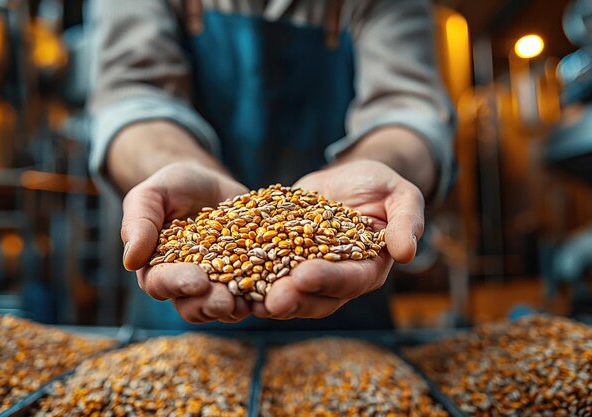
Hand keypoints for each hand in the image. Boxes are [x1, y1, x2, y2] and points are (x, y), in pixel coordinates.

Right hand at [121, 162, 251, 323]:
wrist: (207, 183)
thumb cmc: (171, 188)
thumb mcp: (150, 196)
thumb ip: (139, 224)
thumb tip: (130, 261)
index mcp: (158, 269)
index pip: (162, 283)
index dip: (178, 284)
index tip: (196, 280)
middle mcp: (187, 284)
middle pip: (194, 305)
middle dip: (211, 304)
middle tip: (226, 301)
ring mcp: (219, 283)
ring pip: (226, 306)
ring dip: (239, 306)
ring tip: (253, 302)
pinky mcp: (247, 275)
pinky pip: (256, 291)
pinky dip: (266, 293)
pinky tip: (278, 289)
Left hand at [253, 160, 424, 319]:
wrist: (347, 178)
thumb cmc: (380, 185)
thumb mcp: (401, 194)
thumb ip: (407, 220)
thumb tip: (407, 253)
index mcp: (368, 268)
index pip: (351, 280)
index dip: (329, 279)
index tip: (305, 275)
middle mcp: (336, 278)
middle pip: (316, 297)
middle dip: (293, 299)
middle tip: (270, 299)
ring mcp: (307, 270)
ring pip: (288, 293)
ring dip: (266, 297)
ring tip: (246, 296)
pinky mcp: (282, 258)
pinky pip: (264, 271)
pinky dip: (247, 275)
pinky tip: (227, 274)